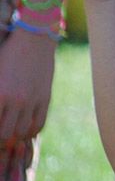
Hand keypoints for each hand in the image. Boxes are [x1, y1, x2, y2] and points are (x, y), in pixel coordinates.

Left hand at [0, 27, 54, 146]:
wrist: (34, 39)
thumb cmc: (7, 53)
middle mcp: (15, 100)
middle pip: (5, 134)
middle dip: (0, 141)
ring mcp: (32, 100)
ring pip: (22, 132)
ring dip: (15, 138)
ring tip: (11, 136)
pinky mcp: (45, 97)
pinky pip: (39, 123)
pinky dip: (32, 131)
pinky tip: (26, 130)